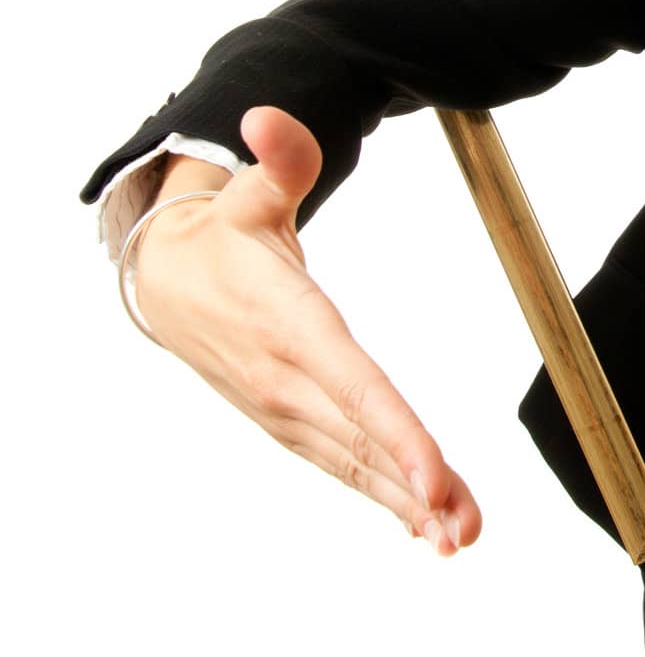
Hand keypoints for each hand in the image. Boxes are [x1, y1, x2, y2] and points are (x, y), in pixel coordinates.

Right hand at [134, 106, 481, 555]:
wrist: (167, 282)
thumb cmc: (226, 233)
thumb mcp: (251, 191)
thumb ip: (280, 157)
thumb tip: (270, 115)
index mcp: (290, 324)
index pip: (352, 383)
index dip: (395, 430)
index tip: (434, 473)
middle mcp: (289, 380)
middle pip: (361, 439)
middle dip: (414, 485)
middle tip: (466, 527)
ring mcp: (287, 409)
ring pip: (354, 463)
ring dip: (405, 505)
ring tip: (460, 540)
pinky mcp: (291, 422)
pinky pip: (341, 465)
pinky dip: (381, 497)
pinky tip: (425, 526)